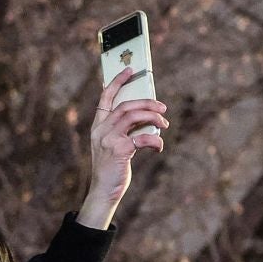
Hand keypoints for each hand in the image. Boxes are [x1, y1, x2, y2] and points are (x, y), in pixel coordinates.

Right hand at [76, 68, 167, 229]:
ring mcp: (108, 139)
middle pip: (126, 105)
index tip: (130, 70)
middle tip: (163, 107)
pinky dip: (154, 140)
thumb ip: (124, 131)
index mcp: (98, 126)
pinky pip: (142, 138)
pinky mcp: (119, 150)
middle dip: (147, 103)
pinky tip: (159, 147)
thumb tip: (149, 119)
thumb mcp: (114, 146)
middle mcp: (100, 130)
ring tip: (165, 124)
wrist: (104, 191)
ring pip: (133, 116)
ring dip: (153, 117)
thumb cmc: (112, 168)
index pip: (105, 97)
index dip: (117, 81)